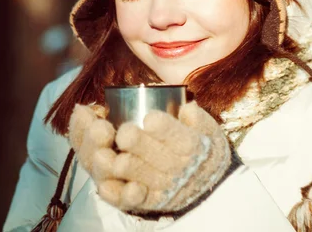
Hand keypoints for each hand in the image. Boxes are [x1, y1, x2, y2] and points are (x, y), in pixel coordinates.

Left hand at [68, 102, 231, 213]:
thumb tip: (189, 109)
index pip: (184, 140)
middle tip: (122, 134)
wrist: (207, 186)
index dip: (166, 130)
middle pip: (161, 159)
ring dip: (126, 169)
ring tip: (105, 156)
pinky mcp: (149, 202)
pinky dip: (119, 195)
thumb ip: (198, 120)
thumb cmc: (201, 148)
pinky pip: (133, 201)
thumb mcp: (207, 132)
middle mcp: (180, 171)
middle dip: (140, 146)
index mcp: (194, 148)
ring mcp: (164, 189)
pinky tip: (104, 187)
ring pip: (145, 180)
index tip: (149, 118)